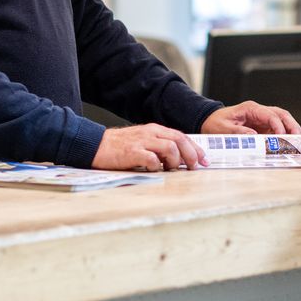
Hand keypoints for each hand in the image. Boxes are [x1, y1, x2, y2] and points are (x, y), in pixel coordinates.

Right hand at [92, 124, 206, 170]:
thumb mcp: (143, 141)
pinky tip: (155, 170)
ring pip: (169, 147)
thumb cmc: (120, 147)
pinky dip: (157, 166)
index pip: (181, 136)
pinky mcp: (132, 152)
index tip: (204, 160)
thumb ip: (159, 147)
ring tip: (172, 169)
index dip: (195, 148)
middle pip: (179, 140)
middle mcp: (150, 133)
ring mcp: (141, 142)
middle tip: (195, 167)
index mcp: (155, 130)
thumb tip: (179, 159)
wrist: (96, 144)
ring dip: (175, 160)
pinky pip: (151, 158)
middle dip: (191, 154)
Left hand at [202, 101, 300, 134]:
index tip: (282, 136)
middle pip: (280, 114)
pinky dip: (285, 133)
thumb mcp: (223, 128)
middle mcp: (258, 111)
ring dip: (291, 128)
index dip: (278, 125)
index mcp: (250, 108)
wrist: (210, 121)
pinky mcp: (262, 125)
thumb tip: (254, 136)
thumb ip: (238, 132)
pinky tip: (290, 140)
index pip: (269, 114)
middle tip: (298, 137)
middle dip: (291, 124)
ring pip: (282, 119)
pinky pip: (277, 127)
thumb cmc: (216, 123)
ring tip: (298, 139)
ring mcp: (261, 118)